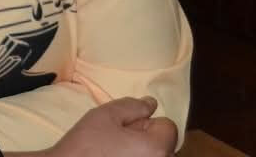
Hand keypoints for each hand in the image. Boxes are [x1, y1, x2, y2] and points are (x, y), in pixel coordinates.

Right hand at [18, 97, 176, 156]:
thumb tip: (150, 104)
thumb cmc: (87, 144)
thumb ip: (133, 106)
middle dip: (146, 137)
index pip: (168, 126)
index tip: (128, 126)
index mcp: (157, 147)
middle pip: (164, 143)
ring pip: (154, 155)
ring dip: (141, 151)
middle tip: (120, 138)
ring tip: (116, 151)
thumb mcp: (106, 114)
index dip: (147, 121)